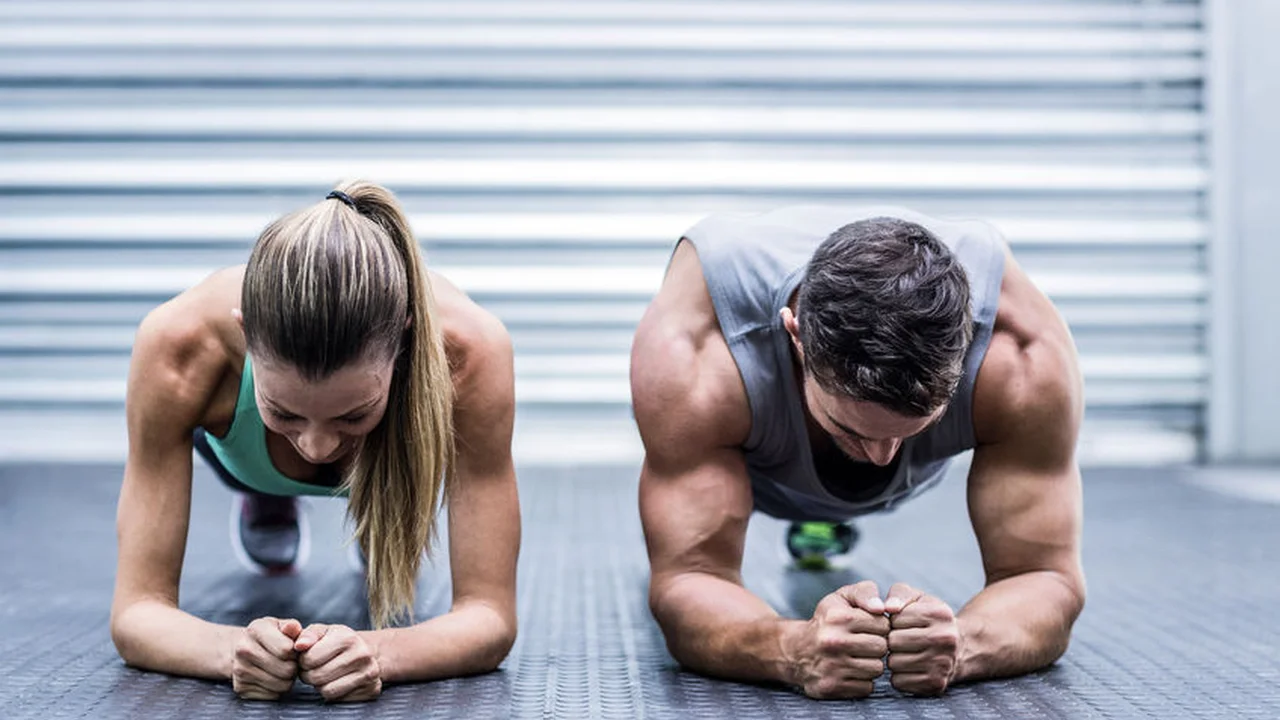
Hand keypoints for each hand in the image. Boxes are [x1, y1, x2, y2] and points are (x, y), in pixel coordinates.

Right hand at [231, 617, 301, 700]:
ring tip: (282, 669)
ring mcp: (239, 670)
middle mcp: (243, 649)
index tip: (292, 648)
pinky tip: (272, 678)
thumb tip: (293, 628)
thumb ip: (292, 627)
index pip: (287, 649)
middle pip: (286, 669)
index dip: (295, 651)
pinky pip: (272, 695)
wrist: (245, 649)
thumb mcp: (282, 626)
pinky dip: (277, 690)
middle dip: (293, 666)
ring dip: (288, 680)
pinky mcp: (240, 688)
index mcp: (255, 629)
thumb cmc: (271, 637)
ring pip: (281, 685)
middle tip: (290, 662)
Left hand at [294, 623, 381, 702]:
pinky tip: (336, 681)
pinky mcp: (371, 689)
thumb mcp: (323, 631)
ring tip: (324, 675)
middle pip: (317, 676)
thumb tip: (299, 645)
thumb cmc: (337, 641)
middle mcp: (362, 655)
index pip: (310, 659)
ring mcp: (369, 673)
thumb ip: (307, 635)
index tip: (309, 657)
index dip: (303, 660)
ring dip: (320, 685)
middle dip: (309, 674)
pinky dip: (333, 693)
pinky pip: (339, 699)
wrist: (366, 651)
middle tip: (314, 668)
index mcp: (348, 638)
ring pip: (327, 691)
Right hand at [787, 580, 888, 698]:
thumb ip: (866, 592)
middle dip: (876, 645)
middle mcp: (833, 642)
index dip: (879, 626)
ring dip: (870, 664)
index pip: (883, 625)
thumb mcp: (841, 598)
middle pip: (882, 648)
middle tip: (863, 643)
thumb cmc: (827, 621)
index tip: (867, 628)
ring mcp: (832, 666)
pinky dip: (862, 681)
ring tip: (857, 657)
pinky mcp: (832, 687)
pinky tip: (850, 671)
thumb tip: (885, 608)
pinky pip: (866, 687)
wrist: (795, 650)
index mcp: (838, 617)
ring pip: (876, 669)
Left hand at [885, 583, 960, 695]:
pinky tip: (910, 667)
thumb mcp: (917, 599)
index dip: (893, 622)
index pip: (895, 619)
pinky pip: (899, 682)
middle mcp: (945, 638)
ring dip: (894, 658)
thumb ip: (899, 594)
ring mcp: (942, 663)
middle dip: (892, 640)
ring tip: (906, 653)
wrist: (959, 648)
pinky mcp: (936, 684)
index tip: (903, 624)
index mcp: (939, 613)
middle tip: (902, 640)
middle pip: (893, 642)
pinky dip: (899, 676)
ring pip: (893, 663)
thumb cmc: (929, 619)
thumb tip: (888, 607)